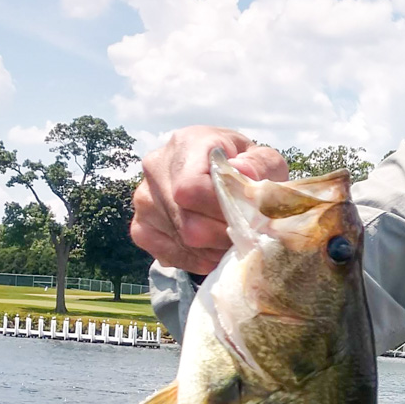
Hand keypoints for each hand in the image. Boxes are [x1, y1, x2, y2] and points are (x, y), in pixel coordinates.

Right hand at [131, 127, 287, 273]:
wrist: (220, 175)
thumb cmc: (245, 167)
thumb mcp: (264, 159)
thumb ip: (260, 165)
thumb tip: (243, 174)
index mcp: (186, 143)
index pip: (192, 188)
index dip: (222, 211)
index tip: (247, 217)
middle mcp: (156, 168)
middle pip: (189, 223)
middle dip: (224, 235)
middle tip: (245, 235)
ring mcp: (144, 200)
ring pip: (183, 242)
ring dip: (215, 249)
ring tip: (230, 238)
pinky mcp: (140, 227)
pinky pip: (171, 255)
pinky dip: (198, 260)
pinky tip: (212, 248)